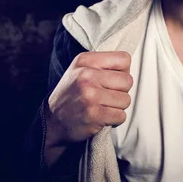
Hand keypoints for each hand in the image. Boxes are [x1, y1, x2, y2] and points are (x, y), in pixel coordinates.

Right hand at [45, 51, 132, 165]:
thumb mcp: (80, 70)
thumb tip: (130, 68)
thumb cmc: (73, 94)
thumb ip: (103, 65)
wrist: (52, 122)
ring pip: (126, 100)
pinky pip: (121, 116)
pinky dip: (115, 119)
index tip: (110, 80)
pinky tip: (101, 117)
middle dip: (121, 91)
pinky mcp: (94, 114)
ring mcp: (89, 95)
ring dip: (118, 107)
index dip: (122, 72)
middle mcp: (86, 75)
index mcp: (85, 60)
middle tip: (106, 97)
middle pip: (128, 81)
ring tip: (102, 107)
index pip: (124, 59)